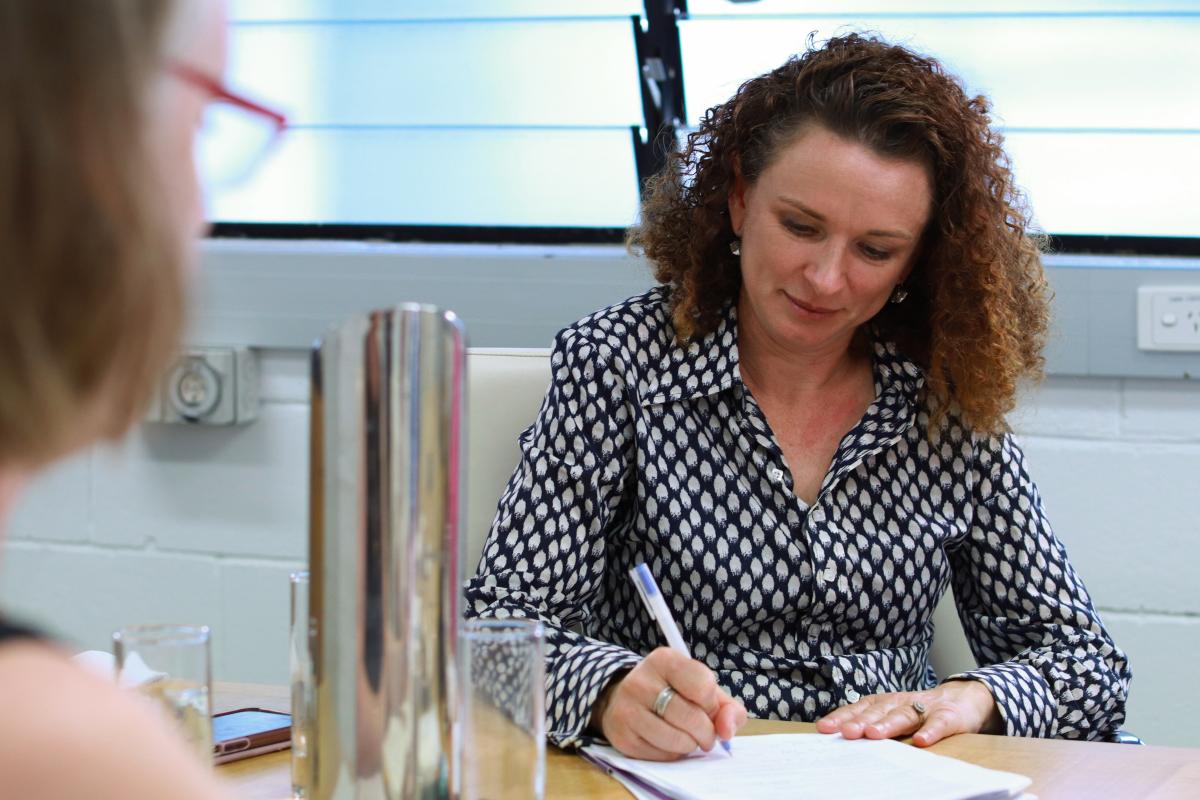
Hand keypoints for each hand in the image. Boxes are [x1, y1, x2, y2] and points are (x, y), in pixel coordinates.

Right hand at [591, 647, 747, 760]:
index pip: (703, 686)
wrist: (623, 700)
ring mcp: (628, 709)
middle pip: (692, 718)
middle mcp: (641, 681)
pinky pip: (661, 755)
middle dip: (707, 732)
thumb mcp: (700, 688)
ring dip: (690, 745)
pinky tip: (667, 742)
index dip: (712, 703)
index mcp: (664, 660)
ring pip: (677, 740)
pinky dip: (672, 754)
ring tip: (687, 737)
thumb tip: (727, 731)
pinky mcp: (622, 737)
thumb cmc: (671, 692)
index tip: (706, 705)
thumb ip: (726, 707)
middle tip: (705, 733)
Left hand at [814, 680, 1001, 746]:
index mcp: (888, 702)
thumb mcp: (897, 712)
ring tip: (874, 735)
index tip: (825, 728)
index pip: (861, 707)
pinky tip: (922, 742)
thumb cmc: (924, 710)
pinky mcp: (950, 717)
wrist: (966, 697)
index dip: (843, 716)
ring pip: (905, 715)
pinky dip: (931, 732)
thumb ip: (874, 720)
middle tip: (845, 732)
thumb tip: (842, 735)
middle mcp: (903, 702)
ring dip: (888, 724)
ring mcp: (927, 708)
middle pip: (879, 711)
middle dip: (861, 721)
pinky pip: (940, 724)